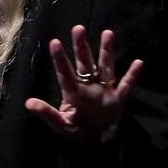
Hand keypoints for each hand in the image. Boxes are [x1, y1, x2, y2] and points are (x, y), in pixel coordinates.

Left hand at [25, 26, 142, 142]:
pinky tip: (139, 62)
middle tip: (78, 28)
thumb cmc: (75, 129)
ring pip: (105, 67)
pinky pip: (126, 84)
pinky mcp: (117, 98)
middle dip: (81, 46)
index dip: (60, 59)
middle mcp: (88, 86)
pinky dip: (132, 75)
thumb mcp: (60, 124)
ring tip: (107, 33)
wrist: (95, 139)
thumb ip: (47, 114)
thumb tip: (28, 103)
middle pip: (84, 63)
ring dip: (106, 51)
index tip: (55, 42)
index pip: (65, 73)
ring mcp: (104, 90)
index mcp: (73, 93)